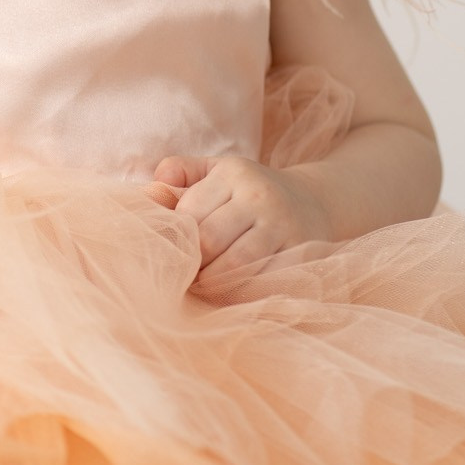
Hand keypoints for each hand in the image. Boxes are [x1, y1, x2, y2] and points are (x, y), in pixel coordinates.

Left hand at [151, 153, 331, 293]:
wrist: (312, 202)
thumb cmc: (249, 190)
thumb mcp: (218, 171)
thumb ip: (182, 171)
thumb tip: (152, 186)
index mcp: (233, 174)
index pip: (190, 212)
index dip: (178, 239)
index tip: (174, 252)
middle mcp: (260, 196)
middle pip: (210, 240)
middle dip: (193, 265)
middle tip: (186, 278)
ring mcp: (283, 225)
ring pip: (237, 265)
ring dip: (214, 284)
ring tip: (205, 288)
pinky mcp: (302, 251)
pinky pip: (265, 281)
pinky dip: (243, 293)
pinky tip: (233, 294)